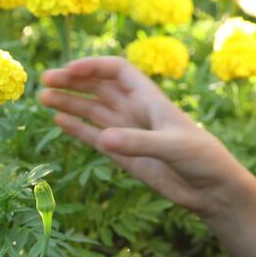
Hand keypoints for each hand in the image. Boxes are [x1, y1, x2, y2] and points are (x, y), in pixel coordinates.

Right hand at [39, 57, 242, 216]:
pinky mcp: (124, 155)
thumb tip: (104, 139)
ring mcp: (128, 133)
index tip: (70, 70)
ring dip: (70, 102)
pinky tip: (59, 120)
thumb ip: (139, 143)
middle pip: (99, 87)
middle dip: (73, 81)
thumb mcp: (173, 147)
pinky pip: (94, 137)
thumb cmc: (203, 159)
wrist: (213, 190)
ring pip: (93, 111)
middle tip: (46, 80)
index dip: (93, 66)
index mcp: (150, 99)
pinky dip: (77, 128)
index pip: (117, 71)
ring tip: (43, 98)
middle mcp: (136, 111)